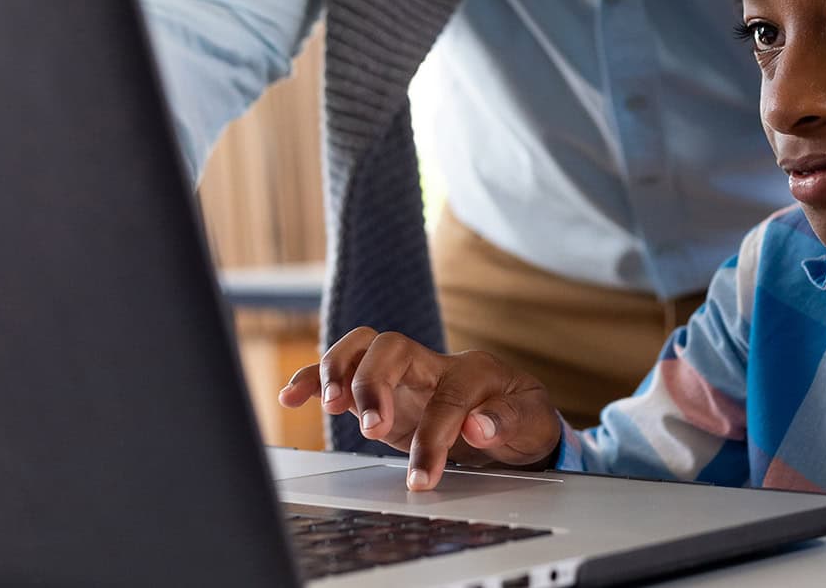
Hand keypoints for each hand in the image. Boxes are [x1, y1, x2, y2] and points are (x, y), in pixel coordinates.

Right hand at [278, 328, 562, 489]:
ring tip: (331, 404)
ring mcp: (405, 374)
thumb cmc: (522, 416)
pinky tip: (293, 395)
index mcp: (474, 371)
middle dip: (375, 384)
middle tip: (370, 428)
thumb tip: (478, 424)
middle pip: (395, 348)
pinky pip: (344, 372)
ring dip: (341, 371)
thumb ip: (508, 421)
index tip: (422, 478)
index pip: (446, 397)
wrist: (515, 414)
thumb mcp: (532, 420)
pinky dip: (315, 378)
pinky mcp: (384, 391)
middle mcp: (434, 364)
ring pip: (364, 347)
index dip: (432, 437)